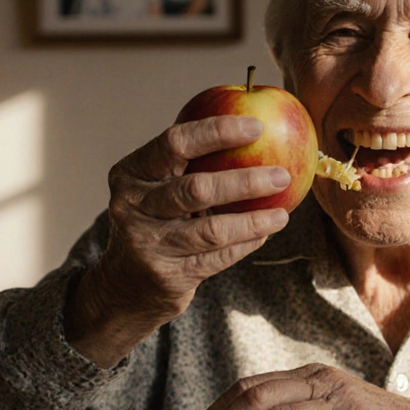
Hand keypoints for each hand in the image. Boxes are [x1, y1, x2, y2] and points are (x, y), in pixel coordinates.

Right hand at [65, 115, 290, 366]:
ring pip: (211, 230)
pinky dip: (245, 245)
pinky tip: (264, 234)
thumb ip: (193, 160)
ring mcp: (146, 243)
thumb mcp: (160, 185)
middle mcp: (132, 205)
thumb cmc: (158, 218)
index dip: (217, 132)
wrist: (127, 283)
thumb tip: (257, 127)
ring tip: (282, 214)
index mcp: (132, 172)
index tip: (257, 127)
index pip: (175, 142)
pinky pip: (217, 258)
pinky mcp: (166, 275)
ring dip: (253, 221)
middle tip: (282, 175)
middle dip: (245, 181)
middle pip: (196, 188)